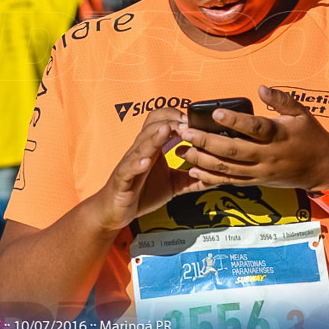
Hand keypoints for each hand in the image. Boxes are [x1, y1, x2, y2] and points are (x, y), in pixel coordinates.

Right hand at [94, 108, 205, 233]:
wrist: (115, 211)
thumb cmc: (142, 193)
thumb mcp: (172, 185)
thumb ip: (190, 178)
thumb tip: (213, 176)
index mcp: (154, 149)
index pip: (162, 121)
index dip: (177, 117)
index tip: (194, 120)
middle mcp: (141, 151)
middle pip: (151, 125)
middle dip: (169, 121)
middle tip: (186, 124)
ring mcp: (130, 163)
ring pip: (140, 144)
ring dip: (154, 137)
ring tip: (166, 131)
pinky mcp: (122, 179)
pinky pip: (128, 168)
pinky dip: (137, 164)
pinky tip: (146, 162)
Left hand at [179, 85, 328, 191]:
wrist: (322, 168)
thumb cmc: (311, 136)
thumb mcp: (301, 113)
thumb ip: (281, 99)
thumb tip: (261, 89)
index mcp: (278, 135)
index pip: (254, 128)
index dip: (235, 120)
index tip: (216, 112)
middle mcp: (267, 155)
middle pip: (233, 150)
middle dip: (206, 142)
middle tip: (185, 133)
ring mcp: (261, 171)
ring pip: (228, 169)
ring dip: (203, 160)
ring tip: (182, 151)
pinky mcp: (257, 181)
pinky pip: (231, 181)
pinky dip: (211, 178)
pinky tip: (194, 170)